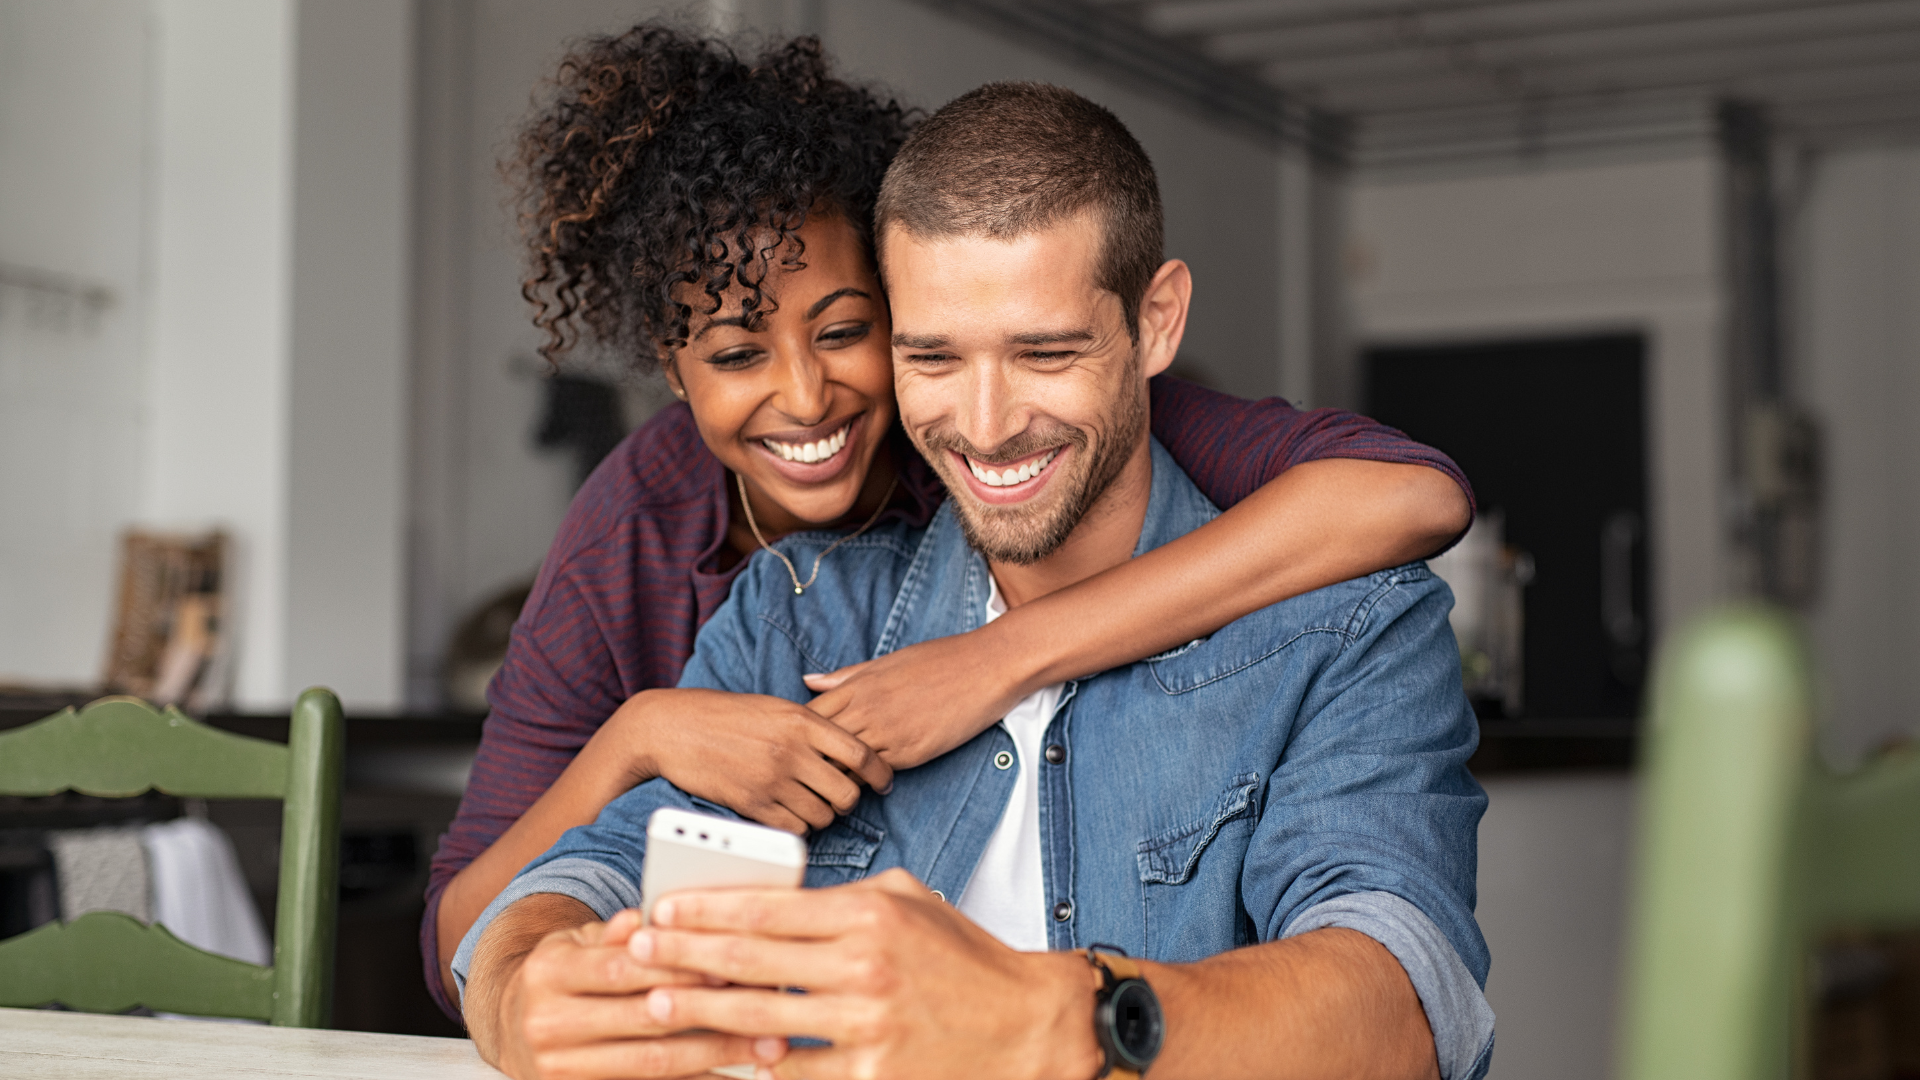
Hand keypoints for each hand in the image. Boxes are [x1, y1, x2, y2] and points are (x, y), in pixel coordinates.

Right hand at [485, 906, 787, 1079]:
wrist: (513, 1027)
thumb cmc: (564, 976)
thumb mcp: (579, 942)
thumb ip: (618, 932)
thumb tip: (650, 917)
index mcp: (550, 972)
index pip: (623, 968)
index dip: (678, 967)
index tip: (730, 965)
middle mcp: (547, 1023)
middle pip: (643, 1020)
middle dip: (711, 1013)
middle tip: (766, 1007)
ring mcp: (559, 1068)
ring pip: (652, 1064)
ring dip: (715, 1056)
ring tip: (766, 1047)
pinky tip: (733, 1078)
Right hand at [592, 688, 893, 833]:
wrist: (673, 728)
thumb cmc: (725, 715)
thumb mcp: (775, 707)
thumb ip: (811, 726)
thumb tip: (848, 750)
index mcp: (802, 721)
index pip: (862, 753)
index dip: (880, 773)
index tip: (883, 782)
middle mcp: (792, 751)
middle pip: (847, 792)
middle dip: (848, 799)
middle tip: (837, 796)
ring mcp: (771, 780)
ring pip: (823, 816)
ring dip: (822, 815)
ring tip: (810, 804)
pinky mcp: (751, 804)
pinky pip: (793, 829)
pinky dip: (797, 826)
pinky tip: (788, 814)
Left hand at [626, 868, 1103, 1079]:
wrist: (1028, 1027)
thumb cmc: (965, 959)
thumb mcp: (909, 901)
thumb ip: (842, 897)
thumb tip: (772, 899)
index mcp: (870, 913)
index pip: (768, 908)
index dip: (706, 909)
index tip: (663, 909)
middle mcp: (865, 966)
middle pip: (751, 961)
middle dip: (684, 955)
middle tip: (637, 950)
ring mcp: (868, 1027)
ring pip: (761, 1019)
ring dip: (701, 1011)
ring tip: (659, 1002)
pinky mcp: (873, 1078)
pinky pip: (797, 1073)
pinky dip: (756, 1065)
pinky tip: (721, 1057)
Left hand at [803, 631, 1032, 769]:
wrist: (987, 667)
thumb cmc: (940, 659)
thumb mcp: (887, 662)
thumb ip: (846, 676)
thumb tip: (809, 681)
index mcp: (858, 685)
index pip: (809, 716)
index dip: (799, 735)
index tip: (796, 747)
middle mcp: (867, 709)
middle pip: (818, 745)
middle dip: (808, 762)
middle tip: (802, 777)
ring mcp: (887, 732)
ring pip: (842, 765)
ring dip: (834, 777)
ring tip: (828, 789)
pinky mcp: (910, 752)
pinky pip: (874, 774)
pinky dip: (864, 782)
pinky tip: (863, 786)